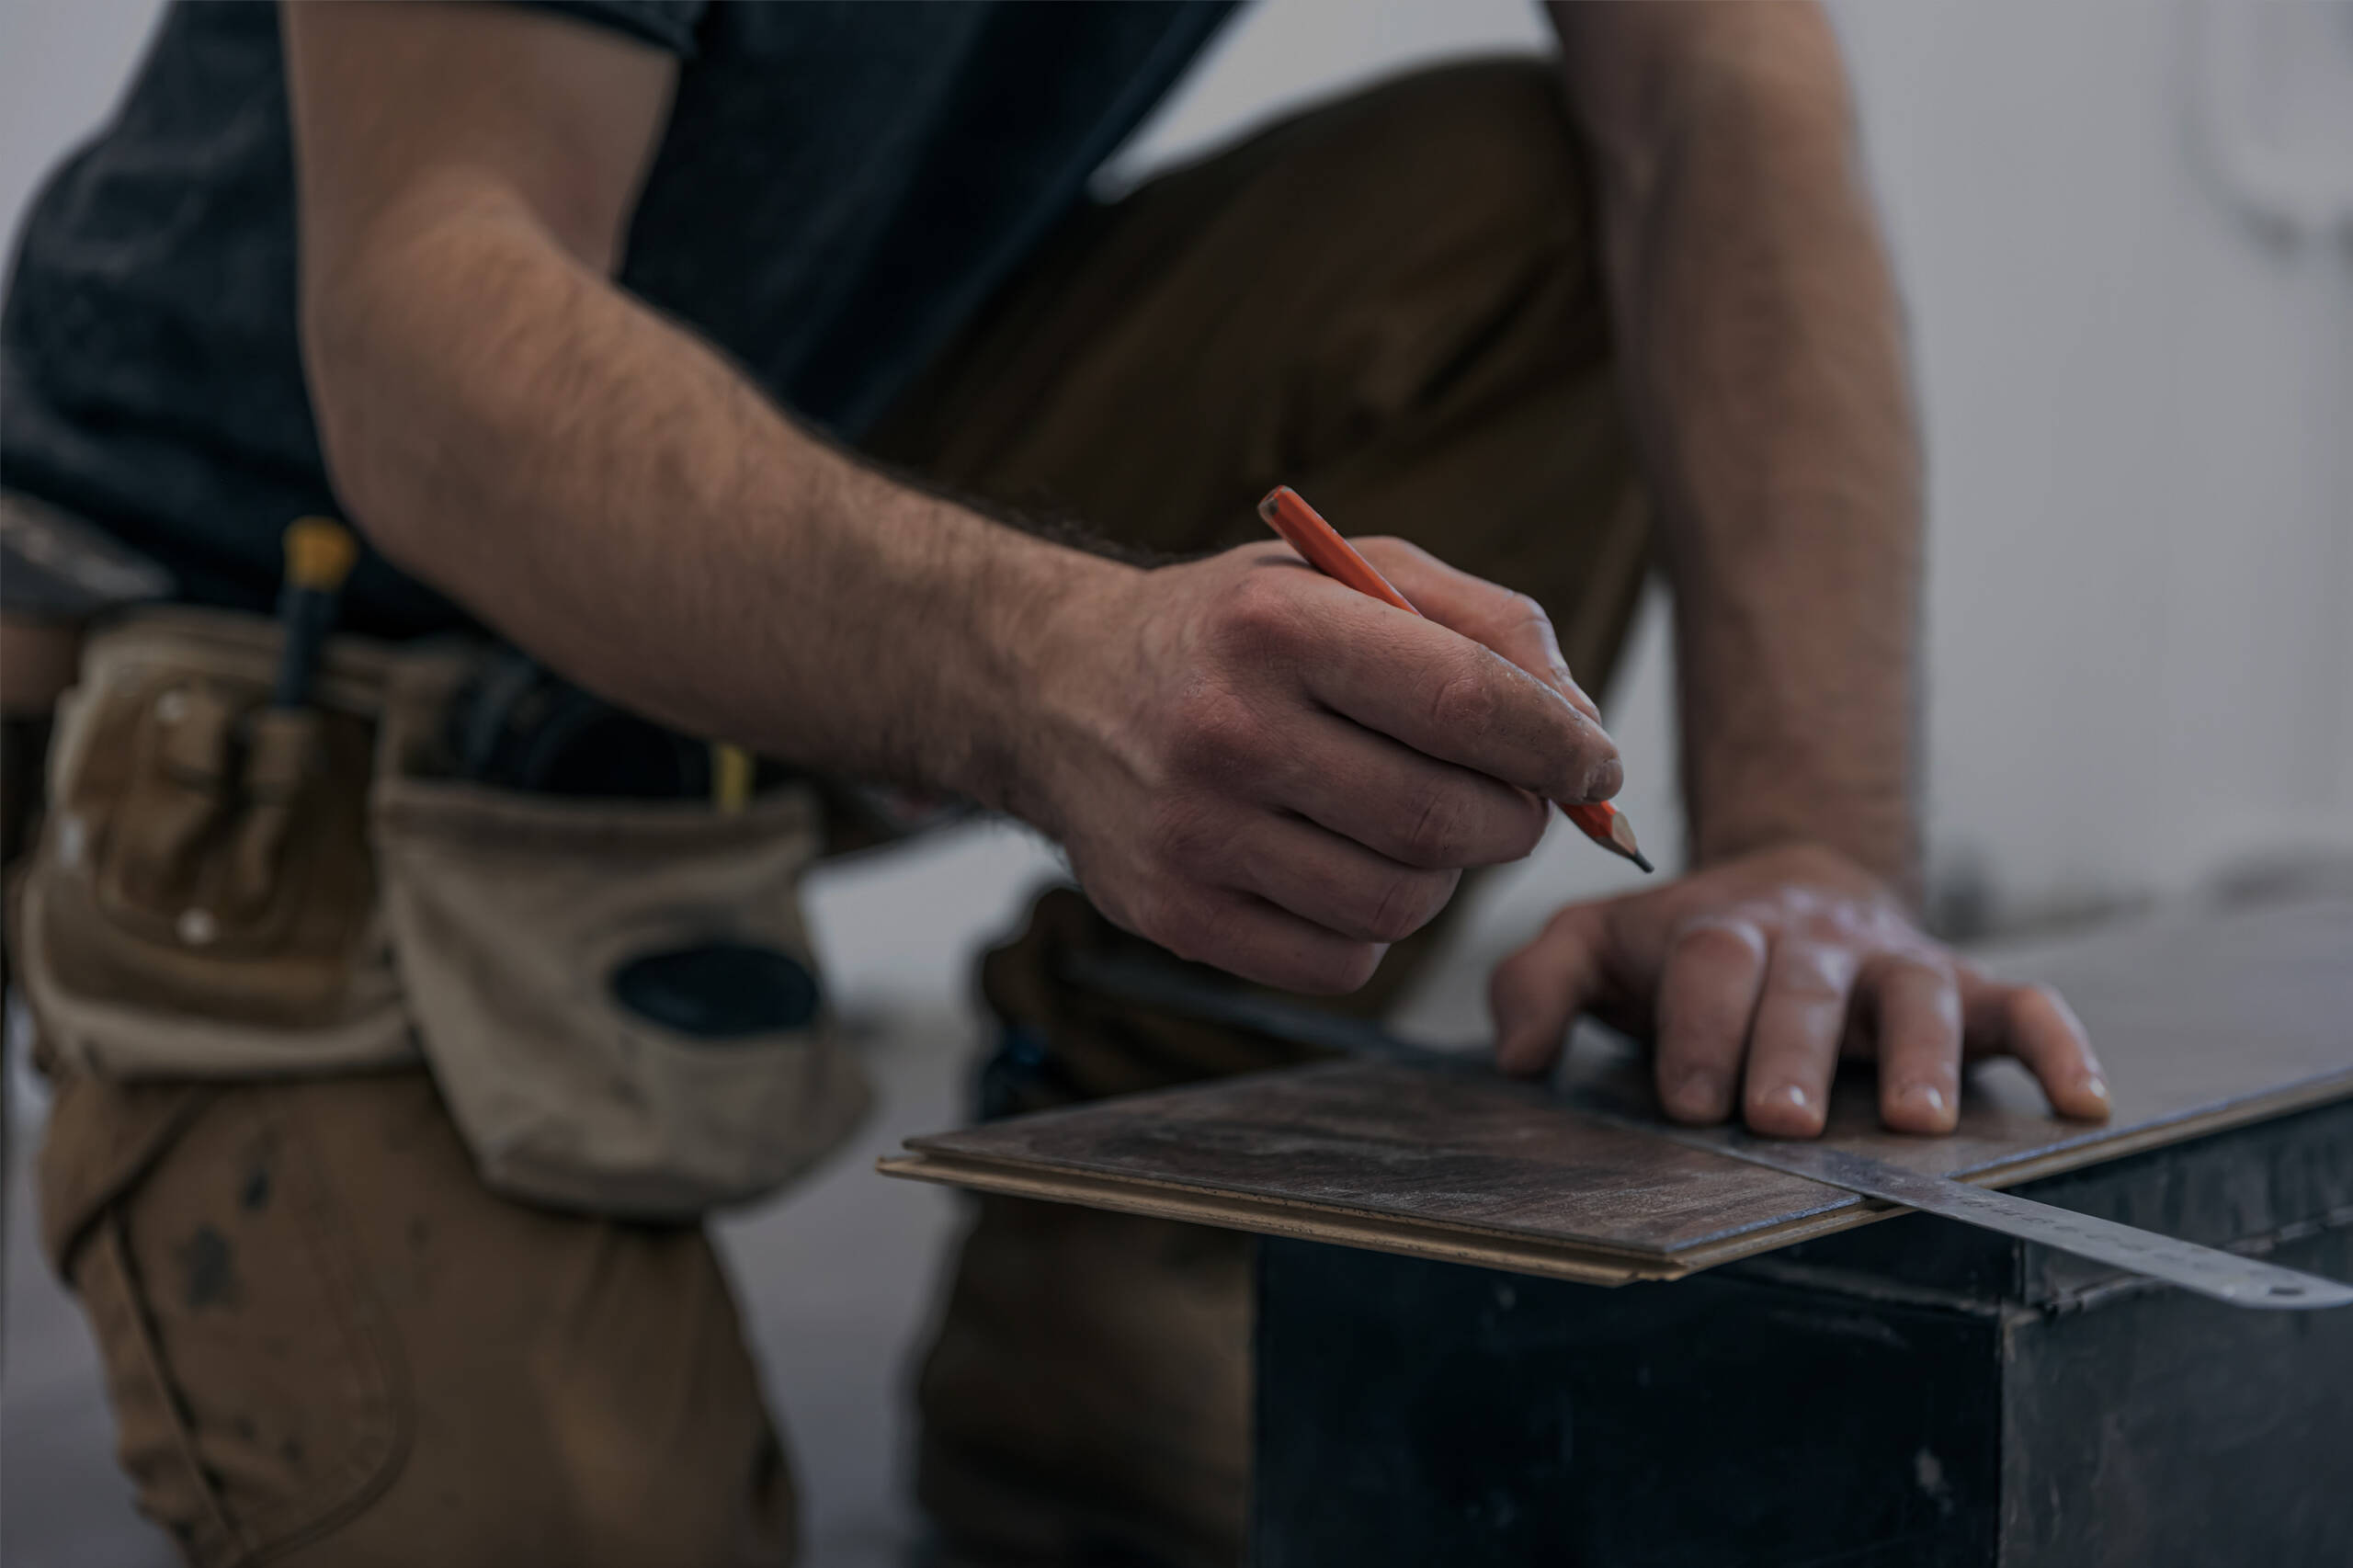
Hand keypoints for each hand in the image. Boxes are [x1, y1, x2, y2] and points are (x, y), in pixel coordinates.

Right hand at [1021, 537, 1620, 992]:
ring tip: (1408, 825)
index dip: (1561, 747)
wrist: (1058, 688)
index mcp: (1276, 623)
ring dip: (1441, 877)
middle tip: (1506, 798)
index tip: (1596, 766)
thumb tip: (1586, 732)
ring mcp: (1191, 833)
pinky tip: (1340, 868)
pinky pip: (1341, 963)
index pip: (1467, 703)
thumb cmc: (1237, 631)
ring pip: (1401, 906)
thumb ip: (1489, 626)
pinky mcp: (1174, 915)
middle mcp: (1224, 729)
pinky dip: (1371, 930)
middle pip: (1444, 818)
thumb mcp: (1352, 574)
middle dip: (1512, 818)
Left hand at [1487, 843, 2110, 1134]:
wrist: (1788, 880)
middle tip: (1779, 1120)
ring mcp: (1890, 964)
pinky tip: (2083, 1101)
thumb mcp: (1595, 943)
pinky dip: (2058, 1046)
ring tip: (1913, 1121)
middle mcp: (1812, 943)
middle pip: (1805, 986)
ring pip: (1916, 995)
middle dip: (1792, 1051)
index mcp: (1720, 932)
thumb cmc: (1680, 942)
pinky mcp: (1963, 987)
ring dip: (1917, 1055)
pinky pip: (2022, 1006)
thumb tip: (1517, 1056)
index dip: (1700, 1028)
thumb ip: (1539, 982)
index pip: (1708, 967)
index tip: (1690, 1101)